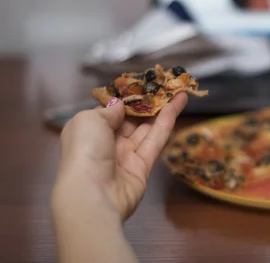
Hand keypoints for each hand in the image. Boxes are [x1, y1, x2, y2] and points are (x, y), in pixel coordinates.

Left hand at [53, 94, 187, 220]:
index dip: (126, 98)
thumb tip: (120, 106)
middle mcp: (106, 142)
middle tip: (165, 85)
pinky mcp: (143, 166)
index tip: (143, 83)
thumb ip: (109, 110)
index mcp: (88, 131)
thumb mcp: (89, 120)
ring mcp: (126, 155)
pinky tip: (177, 105)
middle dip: (147, 103)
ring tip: (178, 90)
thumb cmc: (84, 150)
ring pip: (146, 128)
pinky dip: (166, 122)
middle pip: (131, 119)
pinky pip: (155, 140)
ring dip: (162, 109)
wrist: (93, 193)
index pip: (110, 112)